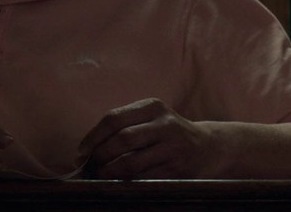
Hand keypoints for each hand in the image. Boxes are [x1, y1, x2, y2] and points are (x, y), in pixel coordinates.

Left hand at [78, 98, 217, 178]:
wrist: (208, 148)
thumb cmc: (168, 134)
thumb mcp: (152, 119)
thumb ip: (125, 126)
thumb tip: (88, 148)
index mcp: (153, 107)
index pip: (114, 118)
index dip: (93, 136)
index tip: (82, 151)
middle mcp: (164, 124)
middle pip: (121, 139)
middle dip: (100, 155)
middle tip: (90, 166)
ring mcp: (172, 147)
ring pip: (130, 161)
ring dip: (109, 172)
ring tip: (101, 176)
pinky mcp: (177, 169)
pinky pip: (143, 178)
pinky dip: (126, 182)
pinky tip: (118, 183)